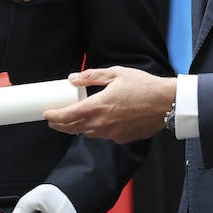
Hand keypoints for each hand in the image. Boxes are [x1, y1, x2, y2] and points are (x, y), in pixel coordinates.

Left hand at [44, 68, 175, 143]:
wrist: (166, 103)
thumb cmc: (144, 86)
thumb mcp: (116, 74)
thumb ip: (92, 76)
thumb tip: (73, 79)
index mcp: (99, 106)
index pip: (69, 115)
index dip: (54, 115)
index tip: (46, 113)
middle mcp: (103, 123)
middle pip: (74, 128)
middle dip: (60, 125)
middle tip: (53, 119)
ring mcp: (112, 133)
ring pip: (87, 133)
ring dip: (77, 128)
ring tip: (71, 120)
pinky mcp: (121, 138)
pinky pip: (102, 135)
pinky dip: (95, 130)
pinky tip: (96, 122)